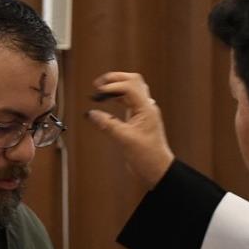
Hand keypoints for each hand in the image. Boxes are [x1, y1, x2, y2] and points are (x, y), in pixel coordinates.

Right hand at [86, 72, 173, 187]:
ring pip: (131, 90)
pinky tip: (107, 102)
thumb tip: (91, 114)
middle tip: (99, 83)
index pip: (129, 87)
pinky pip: (129, 102)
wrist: (157, 170)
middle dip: (115, 79)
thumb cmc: (148, 157)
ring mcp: (143, 113)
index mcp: (146, 109)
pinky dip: (117, 98)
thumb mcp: (124, 140)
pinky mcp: (139, 120)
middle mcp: (146, 107)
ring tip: (101, 90)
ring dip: (116, 87)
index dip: (112, 86)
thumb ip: (107, 125)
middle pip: (133, 81)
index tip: (98, 92)